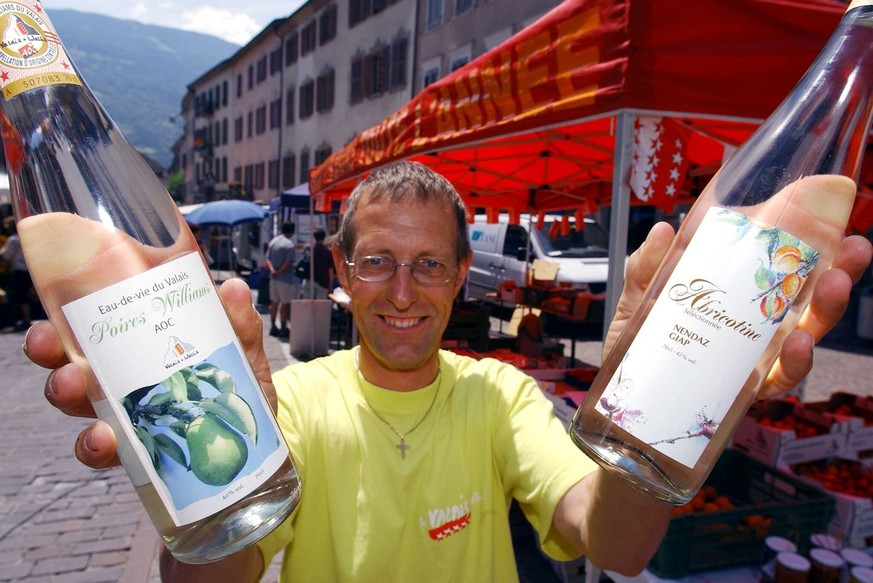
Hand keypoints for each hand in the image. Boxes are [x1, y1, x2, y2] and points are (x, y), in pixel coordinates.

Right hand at [25, 278, 274, 469]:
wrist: (253, 441)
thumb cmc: (233, 385)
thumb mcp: (239, 349)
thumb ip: (238, 322)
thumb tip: (234, 287)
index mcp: (134, 348)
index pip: (86, 332)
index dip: (57, 328)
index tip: (49, 323)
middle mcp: (118, 382)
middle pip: (67, 367)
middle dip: (50, 359)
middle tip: (55, 354)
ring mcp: (123, 417)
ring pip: (77, 407)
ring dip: (67, 396)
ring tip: (73, 387)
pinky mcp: (134, 452)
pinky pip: (101, 451)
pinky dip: (96, 446)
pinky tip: (105, 439)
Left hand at [606, 222, 872, 398]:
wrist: (621, 393)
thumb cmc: (639, 338)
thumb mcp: (640, 295)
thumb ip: (647, 265)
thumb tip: (662, 231)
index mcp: (739, 295)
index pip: (786, 267)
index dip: (818, 244)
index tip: (839, 220)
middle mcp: (757, 326)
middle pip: (810, 299)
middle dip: (840, 274)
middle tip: (855, 250)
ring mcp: (755, 358)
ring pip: (807, 336)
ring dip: (825, 311)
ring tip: (833, 286)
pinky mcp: (746, 391)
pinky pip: (779, 379)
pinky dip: (793, 363)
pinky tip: (798, 344)